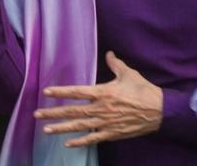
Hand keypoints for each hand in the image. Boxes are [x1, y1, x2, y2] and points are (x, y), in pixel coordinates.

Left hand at [34, 51, 162, 146]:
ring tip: (45, 129)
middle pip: (72, 111)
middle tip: (37, 114)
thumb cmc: (143, 90)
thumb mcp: (128, 73)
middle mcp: (101, 108)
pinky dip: (79, 141)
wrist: (160, 110)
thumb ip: (115, 64)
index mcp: (103, 92)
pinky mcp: (112, 133)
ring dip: (61, 128)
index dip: (60, 92)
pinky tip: (67, 143)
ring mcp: (105, 122)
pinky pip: (93, 138)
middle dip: (53, 112)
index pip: (76, 92)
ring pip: (79, 126)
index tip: (45, 92)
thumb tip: (109, 53)